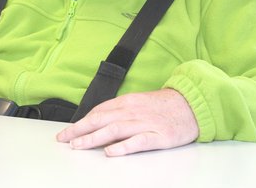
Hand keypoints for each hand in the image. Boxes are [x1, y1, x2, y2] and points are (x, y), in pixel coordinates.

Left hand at [56, 89, 198, 155]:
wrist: (191, 104)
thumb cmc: (162, 106)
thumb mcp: (137, 102)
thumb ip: (118, 111)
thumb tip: (97, 121)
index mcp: (126, 102)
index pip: (98, 112)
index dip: (81, 122)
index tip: (67, 132)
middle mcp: (132, 111)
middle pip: (101, 120)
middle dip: (80, 130)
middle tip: (64, 139)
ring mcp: (145, 124)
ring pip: (114, 130)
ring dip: (93, 138)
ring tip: (79, 146)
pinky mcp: (159, 136)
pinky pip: (138, 141)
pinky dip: (123, 147)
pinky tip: (111, 152)